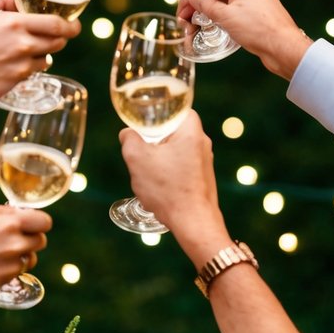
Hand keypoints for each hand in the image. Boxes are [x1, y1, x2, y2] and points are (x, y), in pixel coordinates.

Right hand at [0, 9, 79, 112]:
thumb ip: (4, 15)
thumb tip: (17, 11)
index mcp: (15, 24)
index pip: (57, 23)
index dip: (71, 24)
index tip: (74, 24)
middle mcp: (23, 45)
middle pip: (58, 42)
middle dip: (60, 38)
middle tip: (56, 35)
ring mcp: (22, 66)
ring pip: (47, 59)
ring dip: (43, 54)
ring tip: (28, 51)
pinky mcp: (17, 82)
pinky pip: (31, 73)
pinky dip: (28, 68)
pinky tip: (13, 65)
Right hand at [0, 201, 51, 312]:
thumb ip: (3, 210)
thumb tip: (19, 213)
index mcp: (11, 223)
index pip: (45, 222)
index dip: (38, 221)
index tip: (29, 222)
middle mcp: (17, 244)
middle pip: (41, 240)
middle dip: (31, 237)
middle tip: (14, 237)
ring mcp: (14, 263)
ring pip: (32, 257)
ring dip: (24, 254)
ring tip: (2, 251)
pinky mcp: (8, 278)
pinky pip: (20, 270)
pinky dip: (12, 267)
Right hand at [119, 113, 227, 264]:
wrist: (194, 223)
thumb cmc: (168, 189)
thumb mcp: (137, 159)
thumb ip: (129, 140)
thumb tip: (128, 134)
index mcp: (191, 131)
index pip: (177, 109)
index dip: (160, 112)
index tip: (145, 121)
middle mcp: (203, 143)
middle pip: (174, 131)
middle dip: (155, 140)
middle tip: (142, 150)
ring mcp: (205, 163)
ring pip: (176, 151)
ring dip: (160, 159)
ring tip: (148, 174)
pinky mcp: (203, 179)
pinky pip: (182, 167)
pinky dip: (168, 173)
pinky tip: (159, 188)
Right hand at [178, 0, 311, 79]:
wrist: (284, 47)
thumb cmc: (259, 30)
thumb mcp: (225, 15)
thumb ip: (204, 2)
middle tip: (182, 15)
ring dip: (204, 7)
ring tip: (190, 23)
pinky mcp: (252, 8)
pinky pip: (229, 4)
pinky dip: (216, 11)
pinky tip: (206, 21)